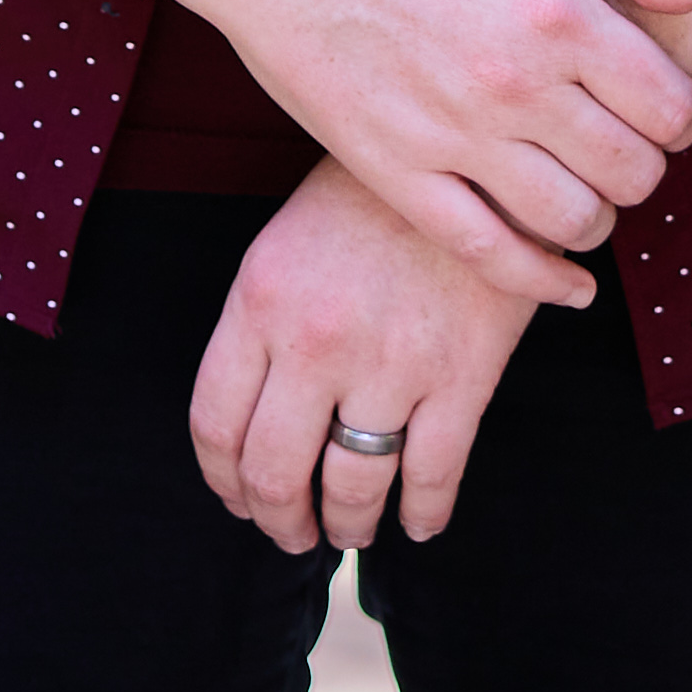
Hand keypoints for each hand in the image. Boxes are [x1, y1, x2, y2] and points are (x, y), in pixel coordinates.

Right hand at [179, 0, 691, 305]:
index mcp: (554, 10)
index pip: (668, 105)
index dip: (685, 119)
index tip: (670, 116)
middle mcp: (512, 80)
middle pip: (632, 171)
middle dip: (646, 169)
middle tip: (627, 154)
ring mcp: (452, 134)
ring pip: (572, 220)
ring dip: (599, 219)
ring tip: (586, 194)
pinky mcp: (396, 172)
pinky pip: (488, 253)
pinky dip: (542, 280)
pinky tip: (568, 283)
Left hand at [186, 161, 541, 554]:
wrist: (476, 158)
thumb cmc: (373, 198)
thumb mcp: (286, 244)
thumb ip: (261, 329)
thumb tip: (250, 426)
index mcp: (261, 301)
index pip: (216, 426)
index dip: (224, 483)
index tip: (239, 501)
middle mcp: (317, 340)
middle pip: (275, 472)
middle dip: (280, 520)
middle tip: (293, 533)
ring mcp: (391, 363)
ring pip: (353, 487)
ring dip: (349, 526)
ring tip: (351, 530)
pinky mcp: (463, 376)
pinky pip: (434, 476)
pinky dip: (424, 514)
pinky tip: (419, 521)